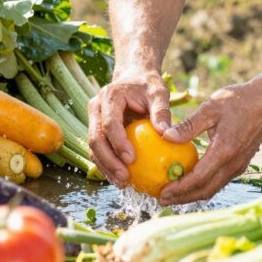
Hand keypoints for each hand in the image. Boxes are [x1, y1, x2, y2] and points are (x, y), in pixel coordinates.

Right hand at [88, 71, 172, 185]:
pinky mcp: (97, 130)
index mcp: (109, 97)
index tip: (132, 159)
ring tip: (123, 184)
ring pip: (94, 148)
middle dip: (109, 161)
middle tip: (125, 178)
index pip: (109, 123)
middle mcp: (96, 108)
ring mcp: (93, 120)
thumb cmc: (148, 85)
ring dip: (106, 167)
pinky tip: (122, 179)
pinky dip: (108, 165)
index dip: (118, 143)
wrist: (134, 78)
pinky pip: (99, 151)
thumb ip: (162, 111)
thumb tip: (168, 134)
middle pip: (96, 139)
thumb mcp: (158, 93)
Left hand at [158, 81, 261, 204]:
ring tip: (172, 194)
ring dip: (192, 194)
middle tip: (162, 198)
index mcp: (224, 151)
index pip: (198, 178)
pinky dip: (202, 186)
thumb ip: (188, 125)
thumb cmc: (239, 100)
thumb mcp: (210, 107)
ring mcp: (238, 166)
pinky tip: (190, 181)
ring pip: (213, 189)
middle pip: (205, 190)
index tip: (162, 192)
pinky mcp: (240, 164)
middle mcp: (233, 164)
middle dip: (182, 198)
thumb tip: (166, 136)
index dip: (179, 188)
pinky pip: (219, 182)